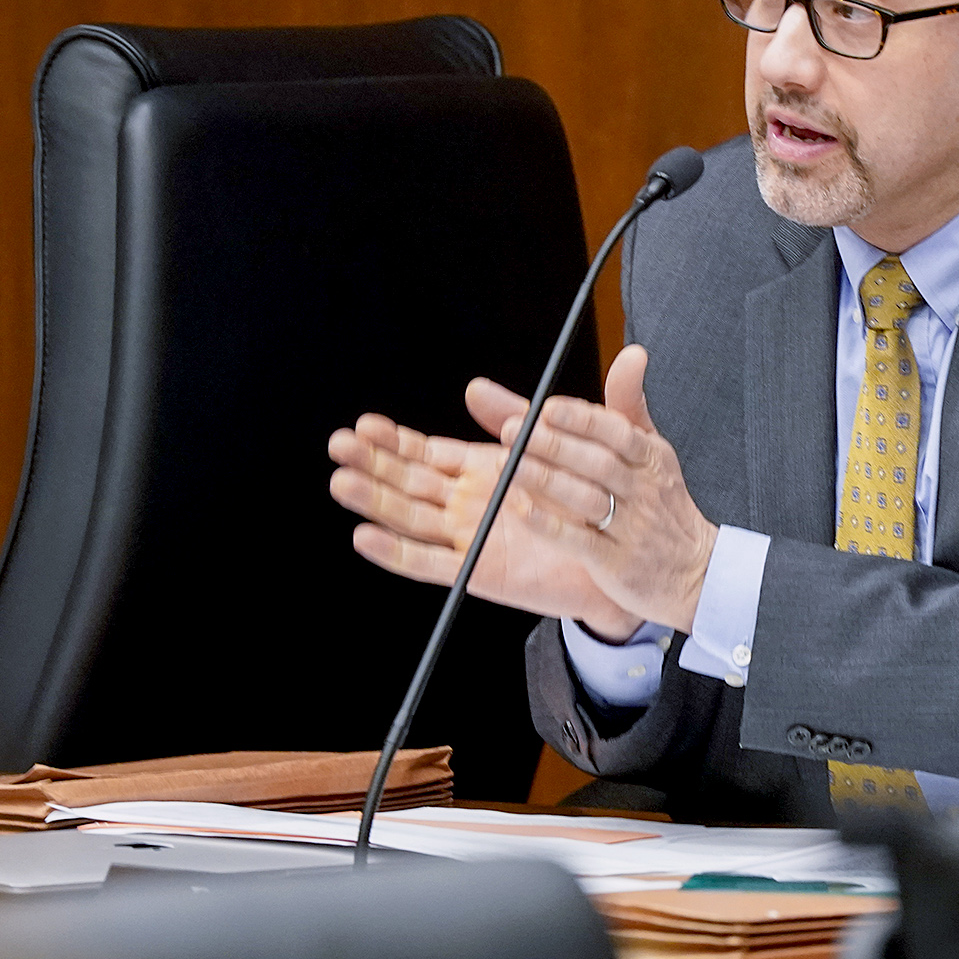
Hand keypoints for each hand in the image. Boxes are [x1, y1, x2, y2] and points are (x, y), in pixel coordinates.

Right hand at [328, 414, 640, 641]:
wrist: (618, 551)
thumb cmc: (589, 498)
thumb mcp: (555, 444)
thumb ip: (517, 416)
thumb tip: (474, 387)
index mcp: (481, 470)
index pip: (425, 452)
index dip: (392, 440)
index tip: (364, 425)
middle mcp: (467, 503)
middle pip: (407, 481)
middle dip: (372, 463)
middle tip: (340, 445)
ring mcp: (467, 536)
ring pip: (409, 517)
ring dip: (375, 500)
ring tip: (343, 482)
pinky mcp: (476, 570)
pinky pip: (429, 562)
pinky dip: (397, 552)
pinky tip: (367, 536)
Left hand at [477, 345, 718, 633]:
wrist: (696, 572)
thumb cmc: (662, 505)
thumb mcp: (653, 450)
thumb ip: (629, 403)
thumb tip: (632, 353)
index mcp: (652, 457)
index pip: (617, 431)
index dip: (581, 418)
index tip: (546, 407)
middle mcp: (644, 490)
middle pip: (597, 461)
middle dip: (553, 443)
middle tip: (512, 429)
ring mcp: (632, 528)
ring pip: (586, 498)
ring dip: (545, 479)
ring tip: (508, 464)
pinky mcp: (617, 563)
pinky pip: (580, 540)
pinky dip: (550, 524)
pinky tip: (522, 510)